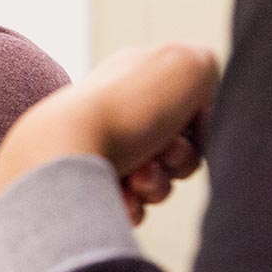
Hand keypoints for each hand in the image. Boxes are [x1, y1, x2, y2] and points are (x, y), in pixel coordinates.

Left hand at [0, 43, 217, 212]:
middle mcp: (113, 112)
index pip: (188, 110)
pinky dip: (131, 204)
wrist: (64, 153)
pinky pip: (128, 207)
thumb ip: (208, 70)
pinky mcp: (82, 188)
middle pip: (175, 151)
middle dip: (178, 160)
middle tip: (162, 155)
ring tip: (136, 178)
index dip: (200, 127)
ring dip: (156, 184)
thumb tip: (200, 107)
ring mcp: (95, 150)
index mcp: (133, 78)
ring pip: (155, 183)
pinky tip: (121, 196)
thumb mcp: (190, 64)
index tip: (191, 128)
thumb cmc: (130, 109)